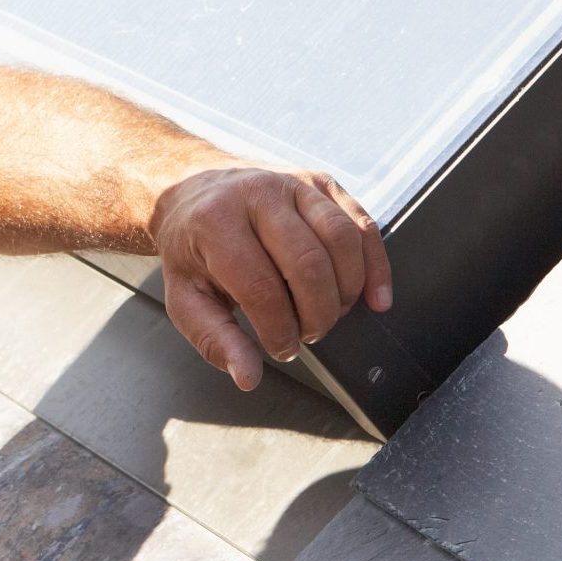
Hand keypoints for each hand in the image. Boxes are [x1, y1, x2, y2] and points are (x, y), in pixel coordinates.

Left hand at [150, 164, 391, 390]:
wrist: (192, 192)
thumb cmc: (191, 249)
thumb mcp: (186, 297)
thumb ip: (214, 339)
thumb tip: (248, 376)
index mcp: (215, 222)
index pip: (261, 287)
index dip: (279, 330)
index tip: (282, 349)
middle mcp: (257, 194)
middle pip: (309, 264)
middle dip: (317, 314)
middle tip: (308, 334)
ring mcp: (293, 184)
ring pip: (342, 240)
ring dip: (346, 291)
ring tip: (329, 314)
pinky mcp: (321, 184)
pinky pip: (362, 223)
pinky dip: (375, 265)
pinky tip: (375, 297)